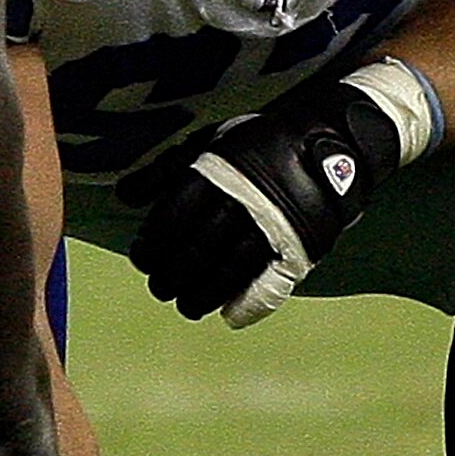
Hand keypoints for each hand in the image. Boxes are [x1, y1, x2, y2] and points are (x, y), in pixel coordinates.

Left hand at [126, 78, 401, 325]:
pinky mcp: (300, 246)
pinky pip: (270, 283)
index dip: (151, 246)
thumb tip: (123, 196)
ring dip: (200, 295)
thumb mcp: (211, 141)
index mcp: (216, 172)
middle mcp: (241, 201)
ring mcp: (272, 226)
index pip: (172, 220)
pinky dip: (248, 304)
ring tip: (187, 305)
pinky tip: (228, 315)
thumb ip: (166, 169)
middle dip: (170, 276)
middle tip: (160, 287)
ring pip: (227, 272)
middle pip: (195, 251)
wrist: (331, 140)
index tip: (142, 258)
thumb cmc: (260, 143)